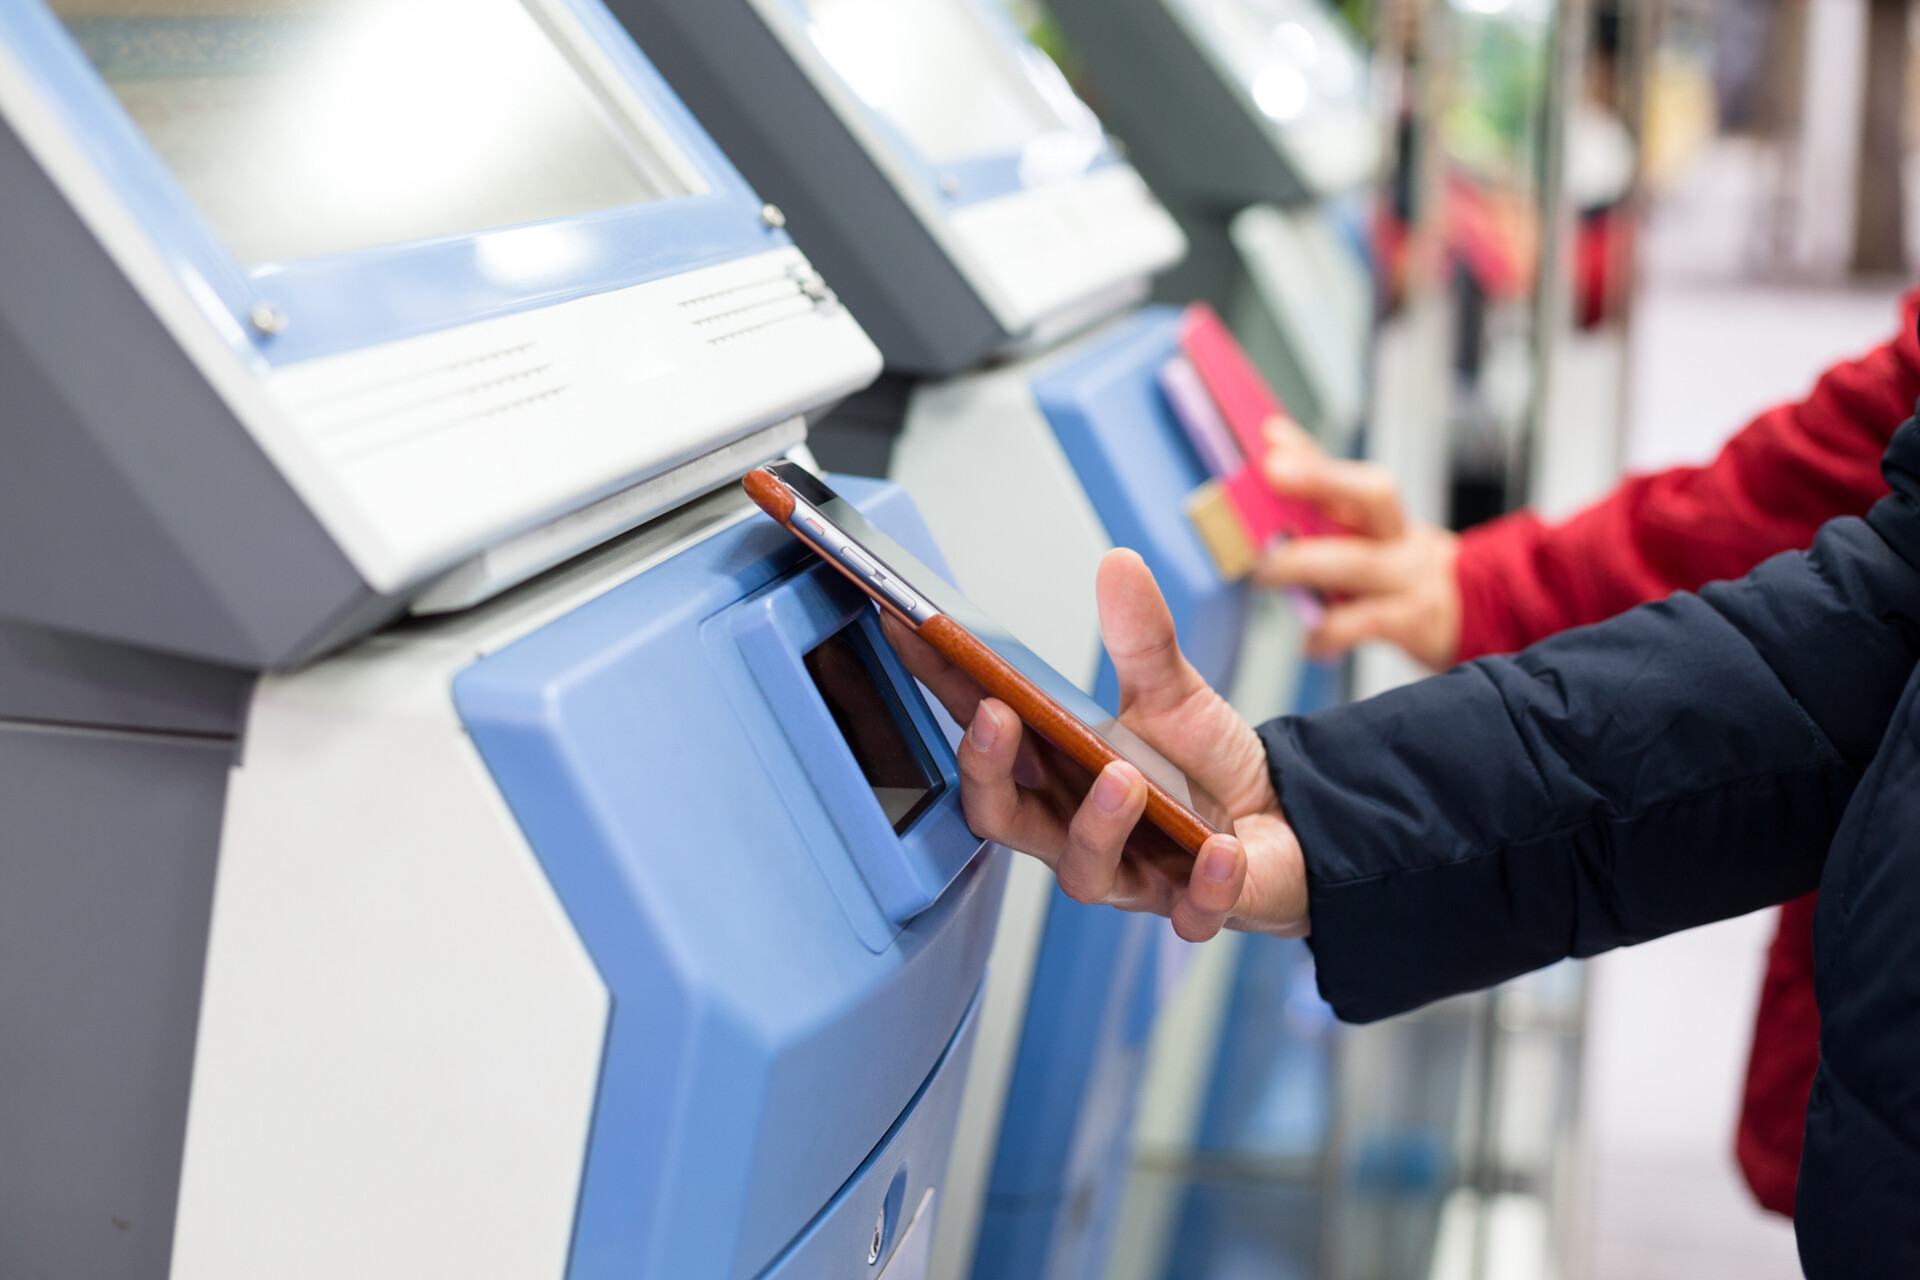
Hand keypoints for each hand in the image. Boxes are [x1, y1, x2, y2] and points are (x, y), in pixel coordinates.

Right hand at [881, 549, 1308, 940]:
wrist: (1286, 824)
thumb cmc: (1206, 771)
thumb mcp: (1173, 693)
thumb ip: (1142, 639)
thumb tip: (1119, 566)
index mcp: (1055, 773)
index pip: (984, 729)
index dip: (941, 685)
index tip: (910, 629)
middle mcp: (1075, 830)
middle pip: (1003, 817)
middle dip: (990, 772)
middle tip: (996, 717)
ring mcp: (1131, 874)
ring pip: (1086, 872)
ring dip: (1098, 826)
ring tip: (1122, 777)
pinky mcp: (1194, 906)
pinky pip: (1188, 911)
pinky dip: (1203, 885)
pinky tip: (1220, 852)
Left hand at [1254, 417, 1461, 669]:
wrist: (1472, 615)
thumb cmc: (1396, 574)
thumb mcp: (1367, 538)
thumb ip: (1320, 512)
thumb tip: (1265, 472)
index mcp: (1380, 515)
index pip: (1343, 469)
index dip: (1309, 451)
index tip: (1270, 435)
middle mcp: (1397, 537)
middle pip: (1371, 494)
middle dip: (1320, 479)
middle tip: (1272, 472)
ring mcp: (1407, 577)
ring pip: (1359, 561)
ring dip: (1304, 562)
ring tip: (1263, 569)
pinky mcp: (1413, 622)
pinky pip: (1367, 623)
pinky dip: (1332, 633)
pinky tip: (1309, 642)